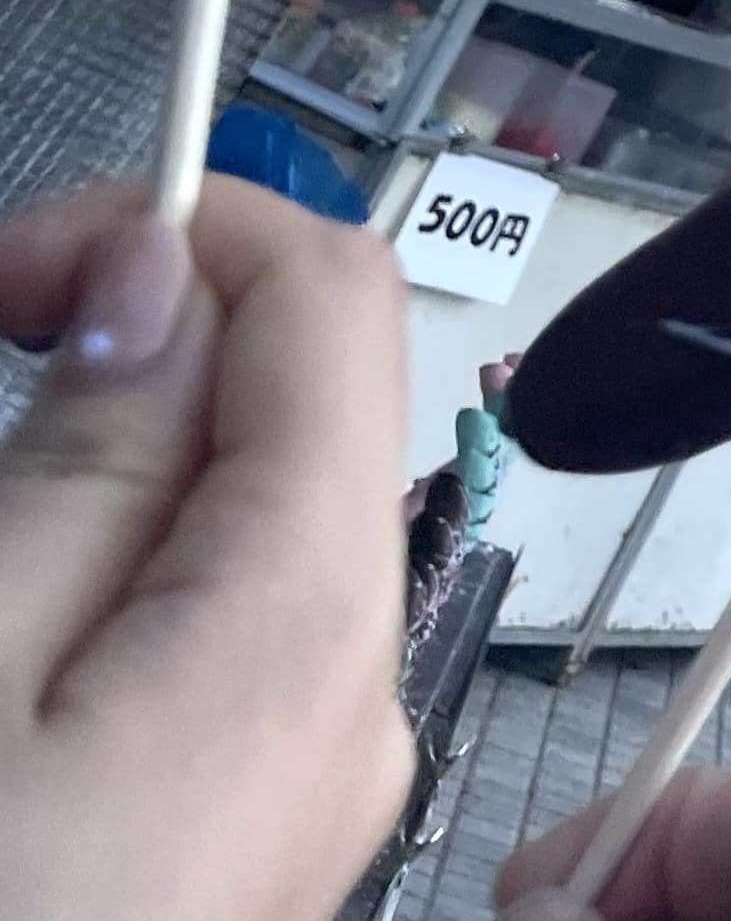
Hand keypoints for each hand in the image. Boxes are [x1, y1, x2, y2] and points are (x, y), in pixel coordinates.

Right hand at [0, 177, 414, 920]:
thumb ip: (79, 461)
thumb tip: (165, 273)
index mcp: (307, 623)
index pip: (339, 298)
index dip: (185, 224)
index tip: (15, 265)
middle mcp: (358, 689)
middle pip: (302, 405)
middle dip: (135, 348)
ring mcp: (319, 778)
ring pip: (246, 521)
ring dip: (103, 475)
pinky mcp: (253, 841)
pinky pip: (217, 640)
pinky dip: (112, 583)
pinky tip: (5, 644)